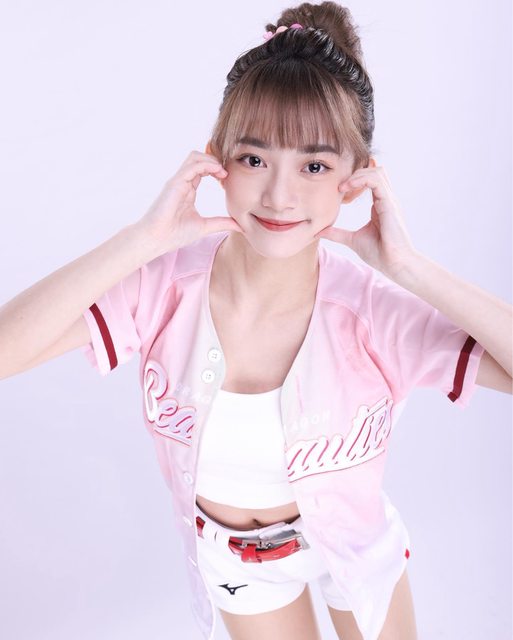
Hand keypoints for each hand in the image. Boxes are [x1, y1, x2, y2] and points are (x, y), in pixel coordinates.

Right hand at [135, 150, 242, 257]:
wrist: (156, 239)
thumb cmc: (174, 234)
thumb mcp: (205, 227)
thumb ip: (222, 223)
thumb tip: (240, 226)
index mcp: (188, 190)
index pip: (202, 169)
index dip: (216, 169)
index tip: (227, 179)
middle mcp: (183, 182)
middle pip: (198, 158)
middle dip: (215, 160)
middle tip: (226, 173)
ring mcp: (178, 181)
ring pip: (195, 157)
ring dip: (211, 160)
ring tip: (222, 172)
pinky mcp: (175, 183)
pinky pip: (192, 165)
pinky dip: (206, 165)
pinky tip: (217, 172)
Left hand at [314, 162, 417, 277]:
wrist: (394, 264)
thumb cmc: (379, 254)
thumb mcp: (352, 240)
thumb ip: (337, 234)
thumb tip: (320, 232)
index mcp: (379, 205)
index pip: (371, 180)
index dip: (355, 179)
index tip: (338, 190)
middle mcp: (386, 200)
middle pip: (375, 171)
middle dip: (356, 172)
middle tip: (340, 186)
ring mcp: (389, 200)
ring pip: (377, 171)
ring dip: (357, 174)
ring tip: (343, 186)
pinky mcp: (389, 204)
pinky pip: (377, 181)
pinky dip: (362, 179)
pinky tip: (348, 188)